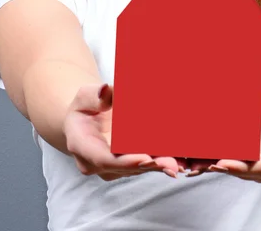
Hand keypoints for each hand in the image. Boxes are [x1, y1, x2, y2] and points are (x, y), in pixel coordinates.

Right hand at [62, 83, 185, 181]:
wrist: (86, 117)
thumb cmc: (85, 105)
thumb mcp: (84, 95)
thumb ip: (94, 95)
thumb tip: (105, 91)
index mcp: (82, 146)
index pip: (103, 159)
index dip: (126, 161)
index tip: (145, 158)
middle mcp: (95, 163)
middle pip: (124, 168)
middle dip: (149, 166)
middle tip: (171, 165)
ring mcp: (110, 167)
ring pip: (136, 169)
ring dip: (158, 167)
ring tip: (178, 165)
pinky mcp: (124, 165)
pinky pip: (142, 166)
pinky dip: (159, 164)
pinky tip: (177, 162)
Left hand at [187, 82, 260, 184]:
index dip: (244, 166)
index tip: (221, 162)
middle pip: (252, 173)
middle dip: (224, 168)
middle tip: (195, 163)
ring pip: (244, 174)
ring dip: (218, 168)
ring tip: (192, 164)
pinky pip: (241, 170)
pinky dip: (221, 165)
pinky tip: (199, 164)